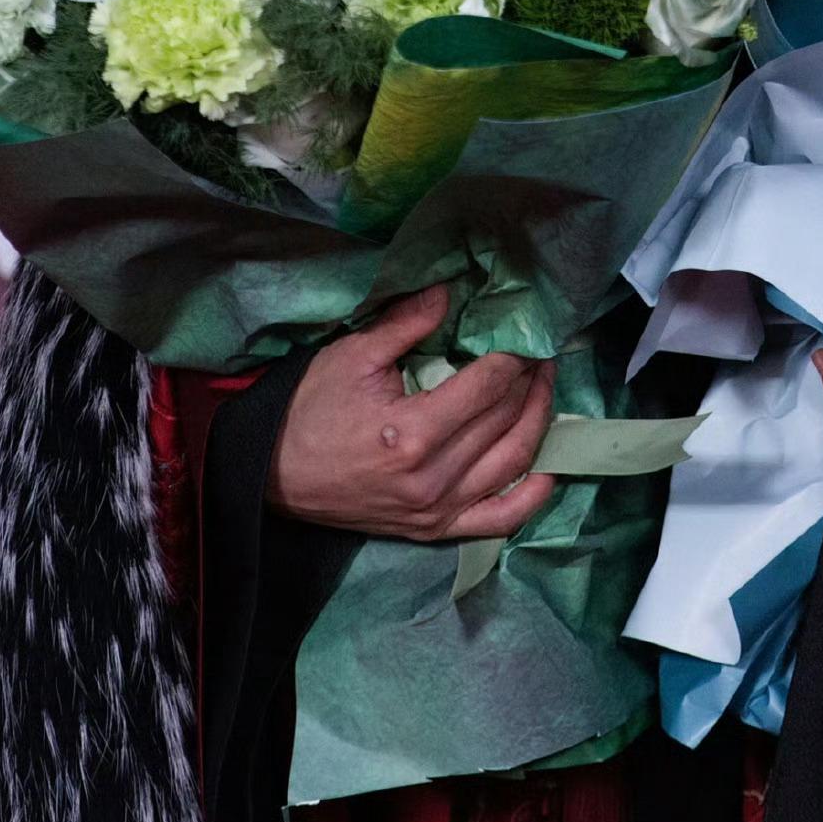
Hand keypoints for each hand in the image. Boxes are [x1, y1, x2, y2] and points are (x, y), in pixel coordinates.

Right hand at [267, 284, 556, 543]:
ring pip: (513, 463)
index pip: (488, 387)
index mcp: (413, 432)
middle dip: (531, 380)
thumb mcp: (352, 356)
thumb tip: (450, 291)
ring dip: (540, 421)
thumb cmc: (309, 410)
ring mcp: (436, 510)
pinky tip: (550, 468)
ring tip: (545, 387)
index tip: (527, 330)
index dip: (515, 355)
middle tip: (541, 350)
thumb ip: (406, 324)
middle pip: (506, 421)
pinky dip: (532, 497)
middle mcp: (433, 478)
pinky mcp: (434, 530)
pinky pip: (499, 520)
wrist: (273, 475)